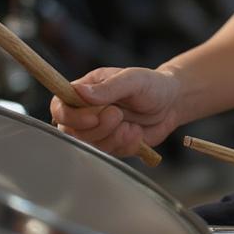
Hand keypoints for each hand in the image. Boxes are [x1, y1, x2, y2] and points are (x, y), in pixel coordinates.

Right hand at [51, 66, 183, 157]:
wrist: (172, 103)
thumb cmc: (152, 85)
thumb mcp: (133, 79)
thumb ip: (108, 87)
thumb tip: (78, 92)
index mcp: (86, 90)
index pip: (60, 106)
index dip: (70, 116)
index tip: (93, 117)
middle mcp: (87, 112)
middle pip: (71, 130)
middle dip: (98, 127)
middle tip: (119, 115)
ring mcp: (98, 131)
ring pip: (90, 145)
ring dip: (113, 137)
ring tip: (131, 124)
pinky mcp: (111, 145)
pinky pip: (110, 153)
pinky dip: (126, 145)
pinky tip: (137, 133)